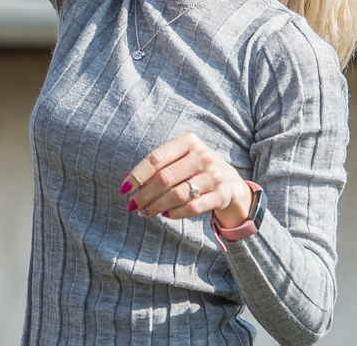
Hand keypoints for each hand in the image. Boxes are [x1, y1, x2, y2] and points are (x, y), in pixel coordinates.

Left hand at [121, 133, 253, 223]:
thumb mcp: (179, 160)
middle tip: (132, 205)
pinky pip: (193, 207)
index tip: (124, 189)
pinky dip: (176, 213)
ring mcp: (214, 175)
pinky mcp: (221, 195)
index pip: (156, 158)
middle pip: (165, 178)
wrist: (232, 182)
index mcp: (188, 142)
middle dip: (144, 194)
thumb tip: (126, 180)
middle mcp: (202, 156)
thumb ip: (155, 167)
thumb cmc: (196, 168)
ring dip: (157, 206)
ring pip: (178, 194)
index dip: (137, 175)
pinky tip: (165, 215)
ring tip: (144, 212)